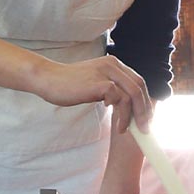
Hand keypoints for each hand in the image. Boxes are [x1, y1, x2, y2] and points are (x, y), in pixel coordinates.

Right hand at [30, 55, 152, 133]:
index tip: (145, 118)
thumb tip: (125, 108)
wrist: (48, 79)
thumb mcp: (94, 83)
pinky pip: (120, 100)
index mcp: (113, 64)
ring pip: (132, 94)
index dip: (144, 100)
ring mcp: (106, 73)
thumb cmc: (68, 85)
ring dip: (134, 115)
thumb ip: (109, 89)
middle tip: (144, 128)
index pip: (138, 82)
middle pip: (139, 87)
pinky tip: (116, 123)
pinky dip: (122, 114)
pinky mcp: (100, 83)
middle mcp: (113, 65)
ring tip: (127, 129)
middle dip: (145, 110)